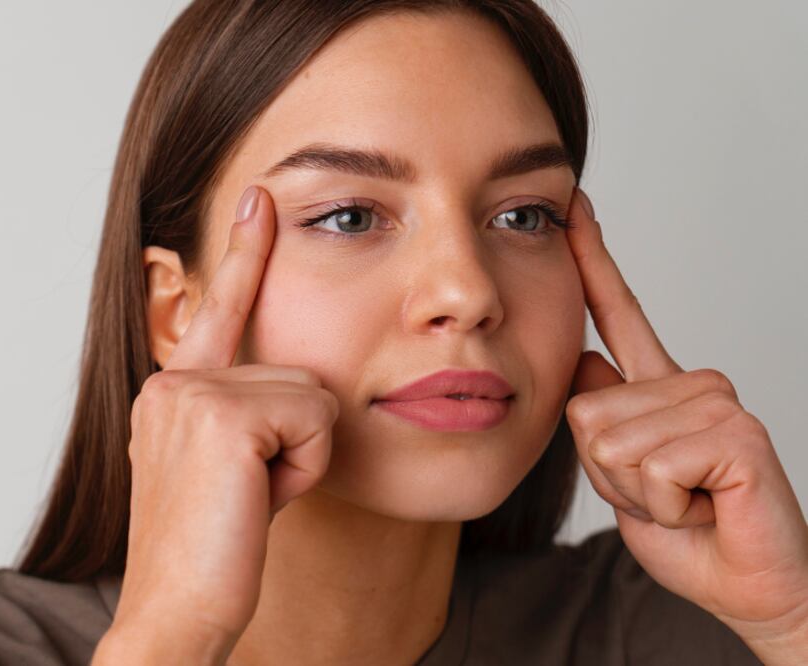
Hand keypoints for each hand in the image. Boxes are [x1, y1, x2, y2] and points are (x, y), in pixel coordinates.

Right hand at [109, 185, 339, 658]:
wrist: (177, 610)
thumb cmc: (210, 551)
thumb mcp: (225, 471)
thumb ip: (244, 417)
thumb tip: (301, 392)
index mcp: (172, 392)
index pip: (217, 311)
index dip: (242, 254)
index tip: (257, 197)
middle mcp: (173, 382)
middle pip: (297, 370)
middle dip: (296, 440)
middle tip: (249, 494)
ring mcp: (191, 392)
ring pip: (312, 394)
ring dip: (301, 457)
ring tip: (251, 499)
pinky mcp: (223, 413)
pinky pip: (316, 419)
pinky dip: (305, 468)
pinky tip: (259, 499)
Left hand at [563, 186, 807, 661]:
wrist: (749, 587)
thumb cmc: (692, 535)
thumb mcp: (626, 477)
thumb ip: (607, 418)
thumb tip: (587, 358)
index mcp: (661, 389)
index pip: (621, 312)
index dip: (593, 260)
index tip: (574, 206)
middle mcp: (691, 383)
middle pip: (586, 409)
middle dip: (607, 473)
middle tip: (664, 494)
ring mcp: (717, 401)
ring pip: (611, 442)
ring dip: (636, 493)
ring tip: (686, 501)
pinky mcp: (737, 432)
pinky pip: (649, 466)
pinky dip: (662, 504)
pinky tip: (704, 505)